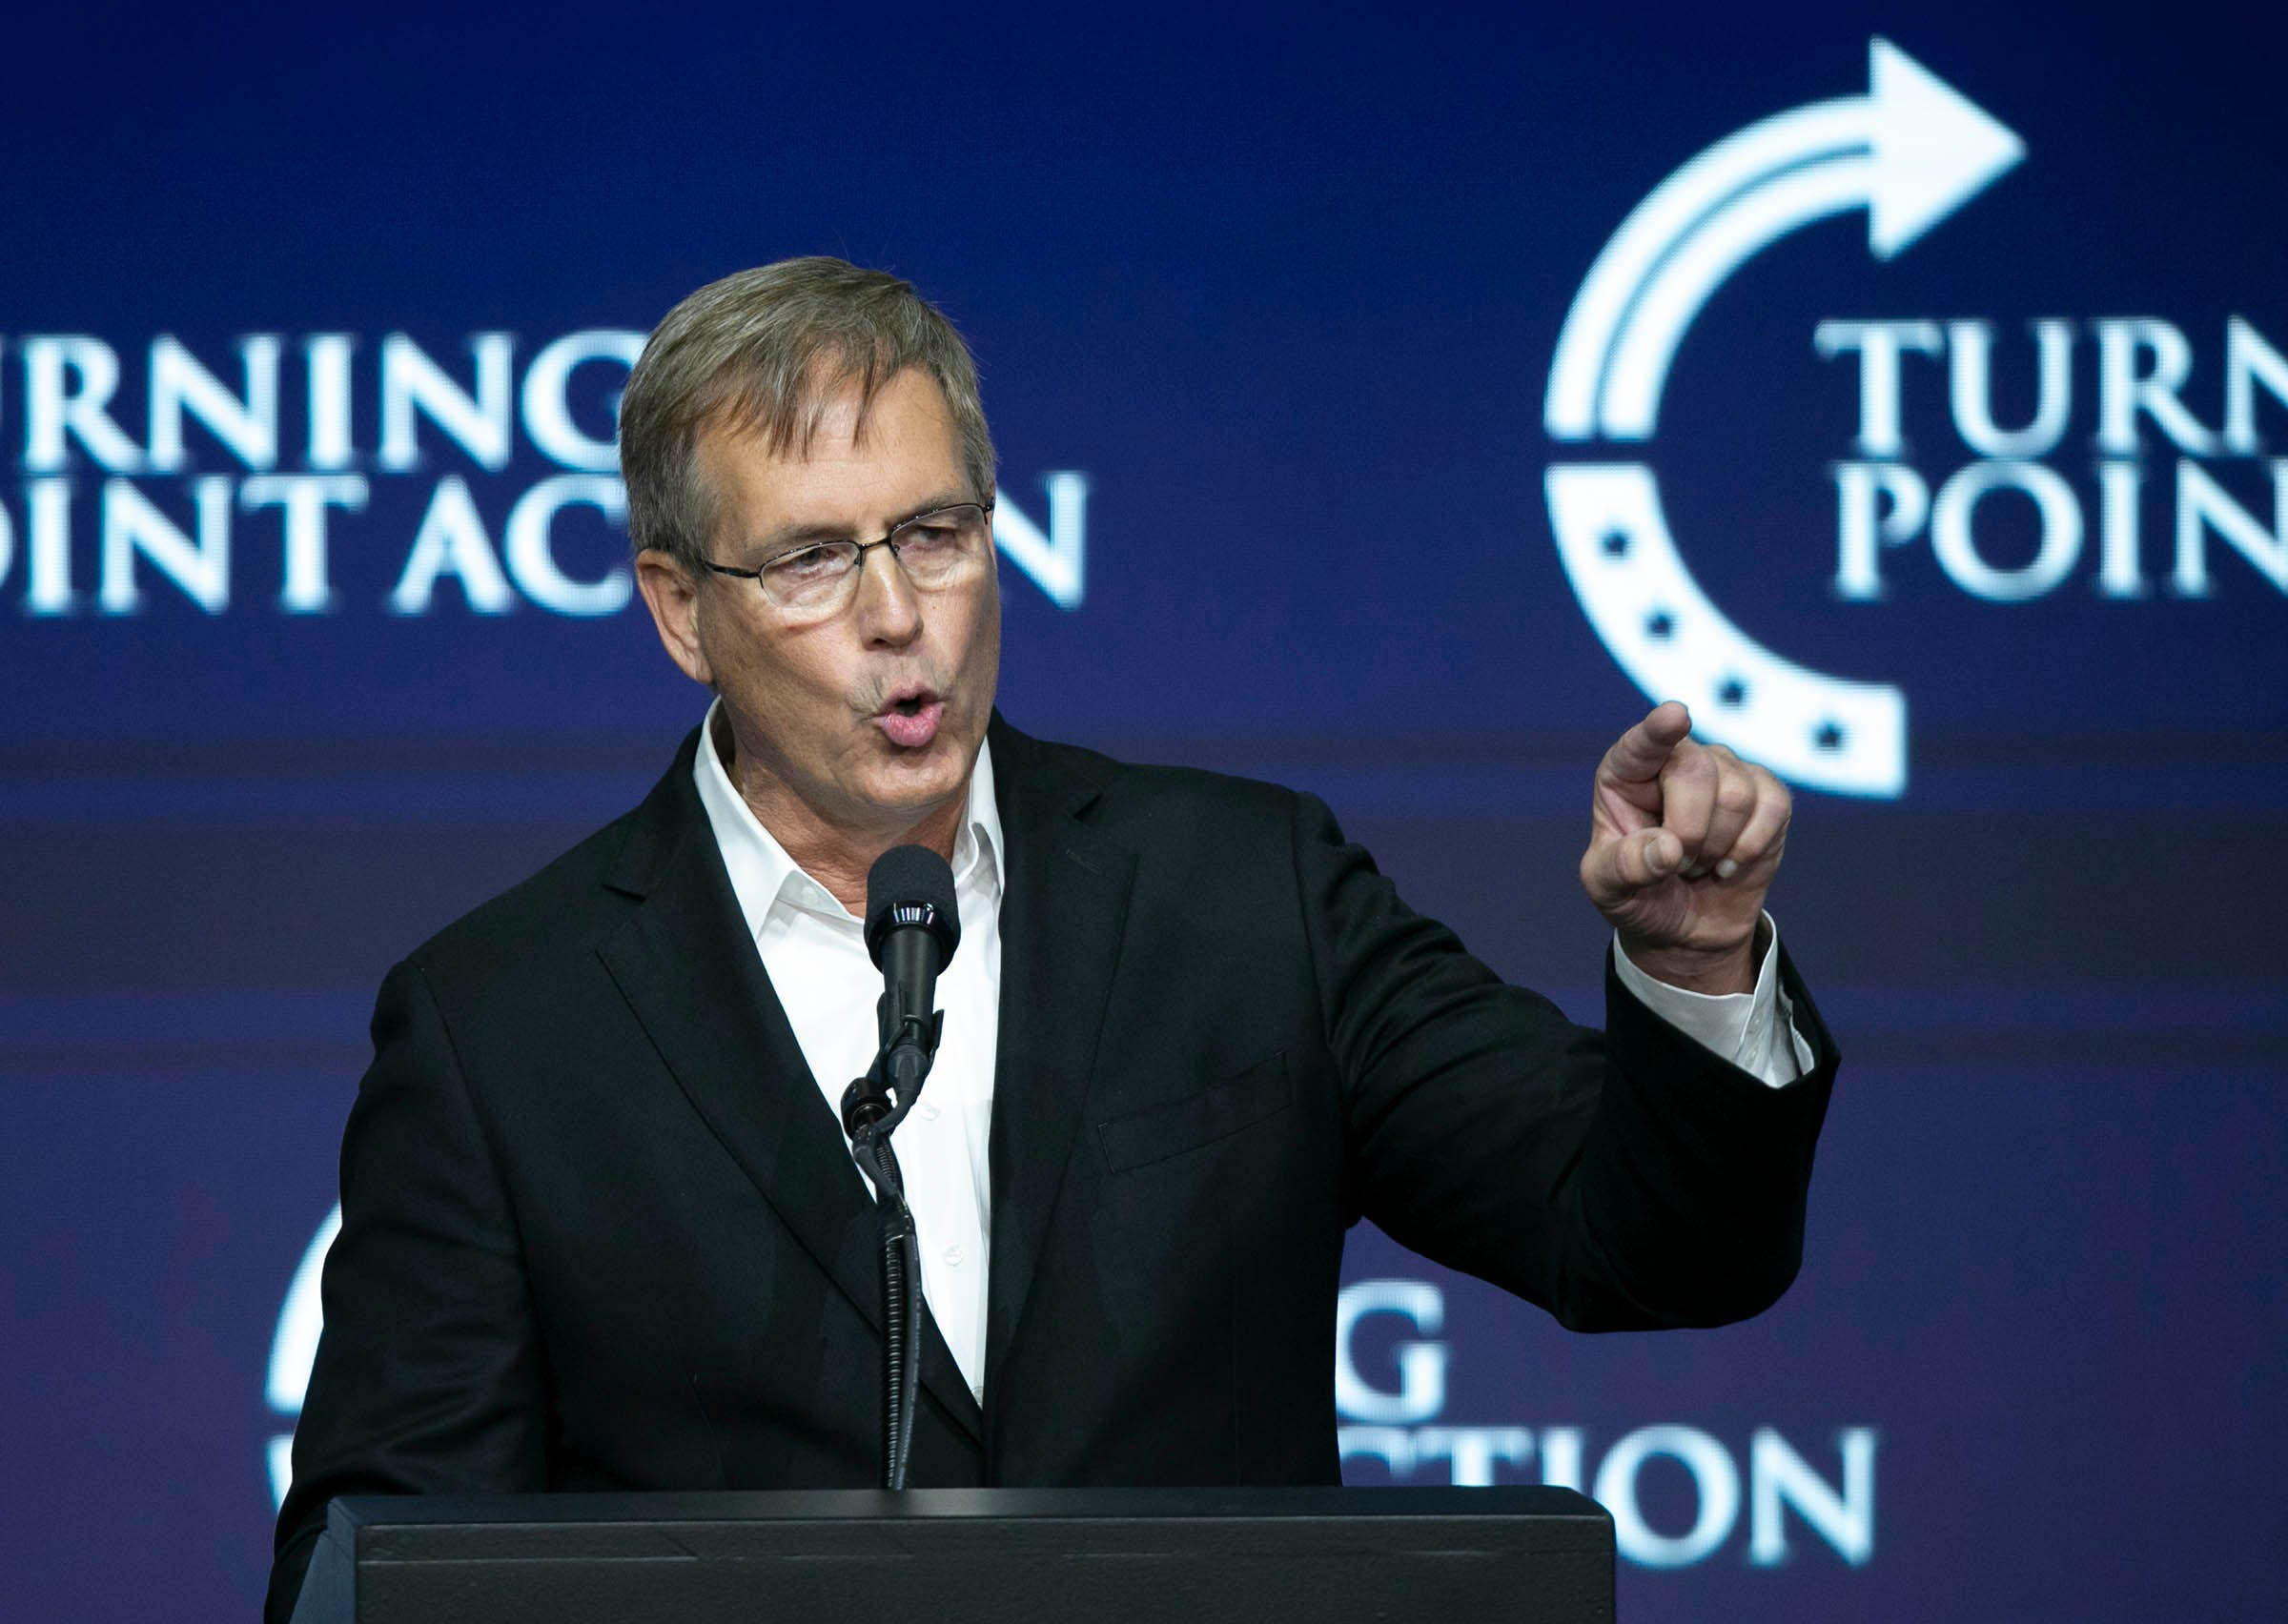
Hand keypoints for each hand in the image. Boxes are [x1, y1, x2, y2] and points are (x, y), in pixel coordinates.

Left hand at [1578, 701, 1790, 994]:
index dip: (1659, 730)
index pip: (1641, 744)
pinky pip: (1773, 807)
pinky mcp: (1766, 793)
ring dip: (1718, 847)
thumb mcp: (1610, 889)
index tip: (1676, 716)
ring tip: (1699, 863)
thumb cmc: (1638, 895)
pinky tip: (1729, 863)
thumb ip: (1625, 867)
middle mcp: (1676, 759)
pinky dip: (1750, 848)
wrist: (1685, 927)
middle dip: (1689, 833)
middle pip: (1697, 772)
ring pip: (1737, 795)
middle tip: (1676, 864)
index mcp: (1625, 774)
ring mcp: (1725, 771)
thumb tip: (1668, 849)